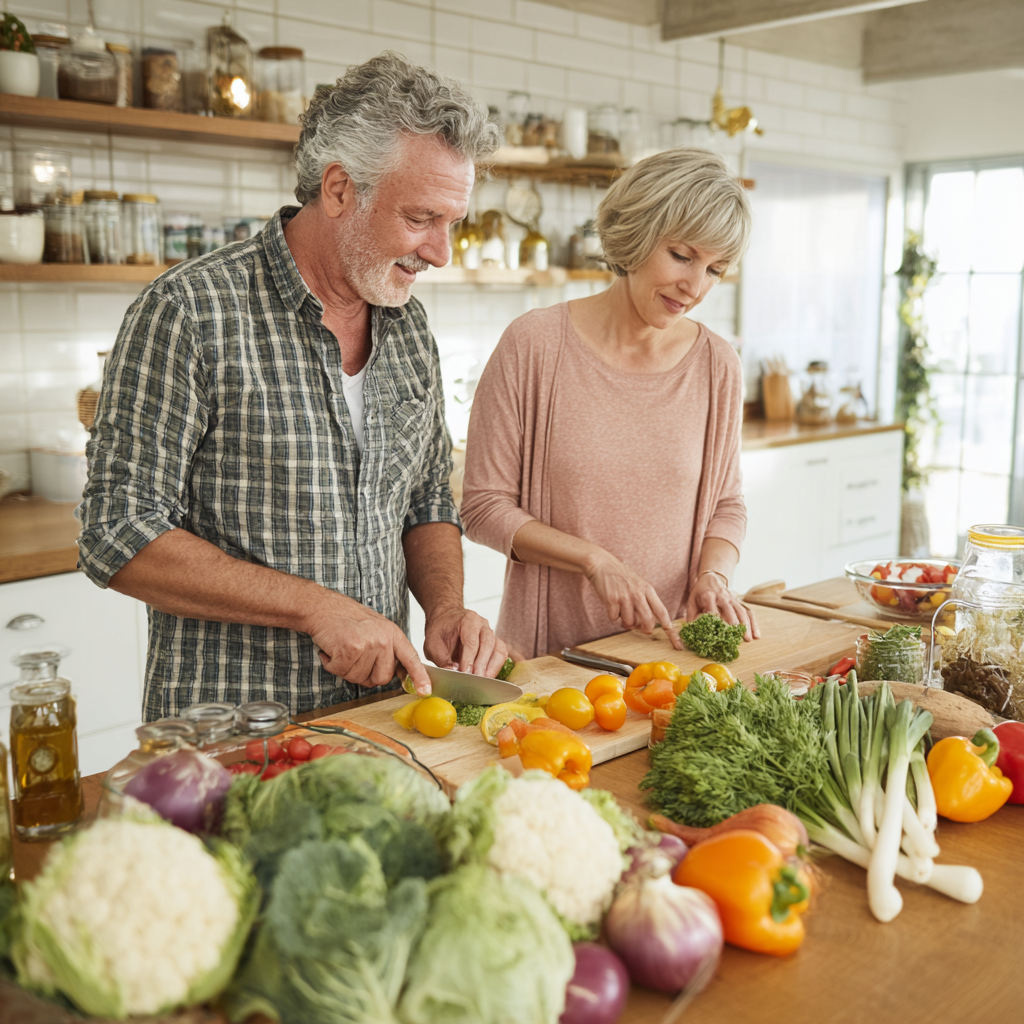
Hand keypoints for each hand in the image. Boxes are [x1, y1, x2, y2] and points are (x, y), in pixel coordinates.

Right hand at [304, 591, 431, 693]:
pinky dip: (332, 664)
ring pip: (358, 678)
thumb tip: (398, 675)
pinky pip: (341, 672)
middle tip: (354, 657)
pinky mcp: (350, 649)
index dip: (419, 676)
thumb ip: (388, 650)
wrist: (323, 607)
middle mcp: (384, 640)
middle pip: (381, 679)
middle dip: (365, 674)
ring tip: (342, 649)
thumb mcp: (377, 630)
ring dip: (345, 668)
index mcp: (393, 634)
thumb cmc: (347, 619)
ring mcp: (368, 644)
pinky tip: (332, 649)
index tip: (424, 691)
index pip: (411, 658)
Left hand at [424, 606, 508, 676]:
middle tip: (475, 679)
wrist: (445, 621)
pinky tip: (488, 676)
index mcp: (467, 620)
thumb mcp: (433, 645)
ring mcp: (490, 633)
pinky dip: (496, 666)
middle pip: (488, 644)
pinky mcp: (494, 644)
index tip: (465, 673)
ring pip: (498, 649)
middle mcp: (482, 625)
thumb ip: (443, 660)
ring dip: (492, 666)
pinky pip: (501, 654)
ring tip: (483, 680)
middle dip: (481, 664)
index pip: (471, 640)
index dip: (469, 658)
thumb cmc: (440, 632)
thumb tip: (452, 673)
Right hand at [584, 551, 683, 650]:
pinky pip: (614, 618)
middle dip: (643, 628)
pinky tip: (612, 606)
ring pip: (629, 623)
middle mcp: (638, 593)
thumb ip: (646, 604)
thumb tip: (648, 626)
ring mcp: (625, 596)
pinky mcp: (612, 599)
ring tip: (622, 610)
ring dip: (625, 622)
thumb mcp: (640, 586)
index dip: (670, 629)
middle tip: (637, 624)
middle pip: (647, 621)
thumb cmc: (623, 579)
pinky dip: (613, 616)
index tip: (676, 642)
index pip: (662, 612)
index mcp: (648, 590)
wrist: (604, 566)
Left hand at [683, 573, 760, 639]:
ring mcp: (733, 599)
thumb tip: (692, 632)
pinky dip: (753, 623)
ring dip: (746, 625)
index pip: (713, 610)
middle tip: (736, 638)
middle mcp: (722, 597)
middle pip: (730, 610)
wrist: (711, 578)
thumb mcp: (691, 602)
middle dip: (734, 623)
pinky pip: (748, 612)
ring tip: (747, 638)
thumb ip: (691, 616)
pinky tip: (756, 635)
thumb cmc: (700, 593)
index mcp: (708, 596)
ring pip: (742, 611)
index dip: (716, 622)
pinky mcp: (739, 602)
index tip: (717, 634)